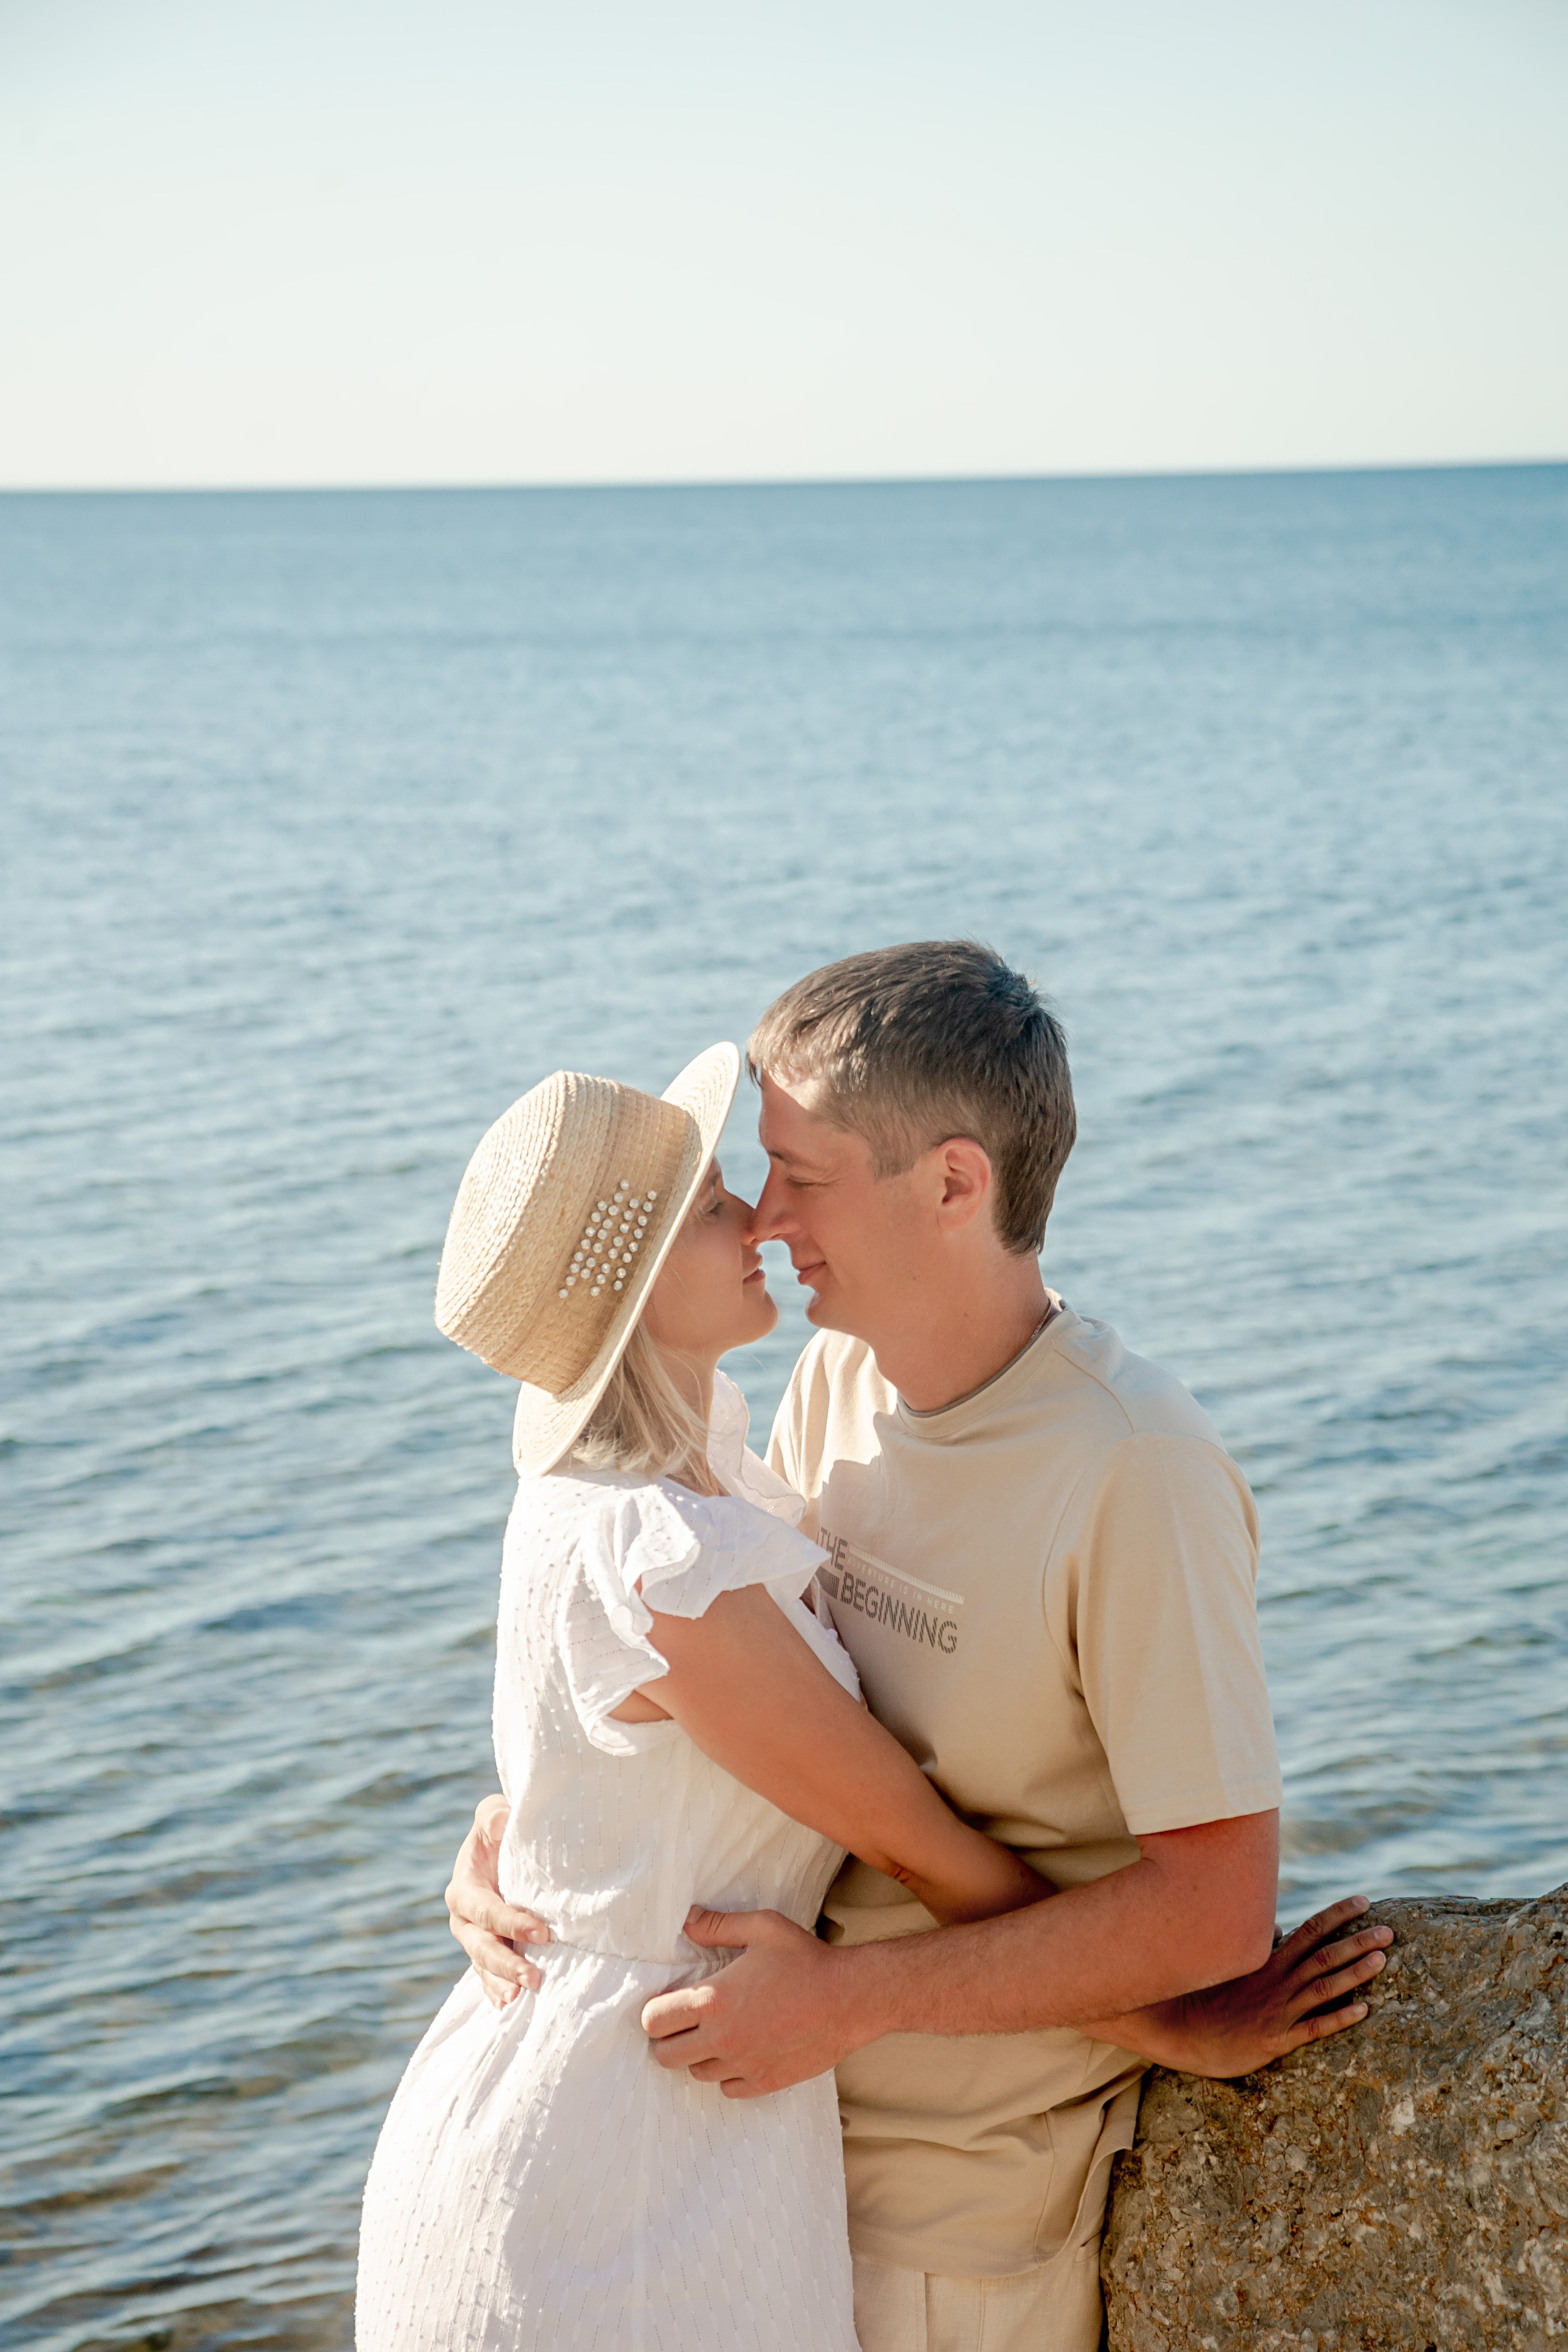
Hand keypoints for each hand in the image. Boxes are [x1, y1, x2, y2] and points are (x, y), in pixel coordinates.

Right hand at [444, 1794, 549, 2006]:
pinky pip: (486, 1976)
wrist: (500, 1846)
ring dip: (500, 1983)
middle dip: (505, 1964)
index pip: (485, 1911)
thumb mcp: (494, 1814)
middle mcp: (464, 1919)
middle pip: (481, 1946)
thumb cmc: (500, 1828)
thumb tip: (501, 1822)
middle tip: (534, 1978)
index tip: (542, 1932)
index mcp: (464, 1889)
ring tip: (519, 1998)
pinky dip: (494, 1990)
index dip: (511, 1922)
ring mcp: (473, 1938)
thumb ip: (493, 1815)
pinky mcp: (485, 1950)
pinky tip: (506, 2005)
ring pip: (483, 1966)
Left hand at [641, 1907, 870, 2097]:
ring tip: (719, 2033)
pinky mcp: (765, 2082)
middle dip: (669, 2039)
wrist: (850, 1999)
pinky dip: (728, 2074)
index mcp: (714, 2000)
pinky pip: (727, 2088)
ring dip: (700, 2055)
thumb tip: (686, 1921)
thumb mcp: (762, 1928)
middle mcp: (722, 2038)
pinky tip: (742, 2051)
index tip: (669, 2004)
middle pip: (665, 2057)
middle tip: (687, 2023)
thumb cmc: (806, 1959)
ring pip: (696, 2073)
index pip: (654, 2021)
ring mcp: (743, 2065)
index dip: (655, 2012)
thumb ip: (717, 1925)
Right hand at [1090, 1896, 1392, 2078]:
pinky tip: (1363, 2011)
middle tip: (1389, 1931)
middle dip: (1357, 1941)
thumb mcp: (1232, 1966)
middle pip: (1324, 1954)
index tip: (1363, 1900)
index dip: (1338, 1915)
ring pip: (1323, 1986)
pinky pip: (1313, 2027)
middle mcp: (1278, 1981)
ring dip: (1354, 1972)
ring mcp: (1279, 2009)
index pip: (1309, 1929)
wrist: (1183, 2032)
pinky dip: (1338, 2017)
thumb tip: (1275, 1926)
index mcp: (1270, 1961)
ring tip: (1381, 1960)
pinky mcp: (1276, 2038)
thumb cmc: (1208, 1998)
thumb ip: (1259, 1947)